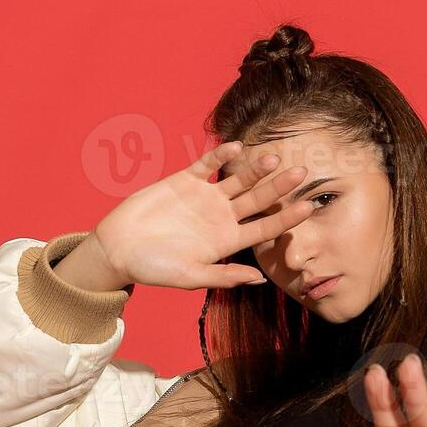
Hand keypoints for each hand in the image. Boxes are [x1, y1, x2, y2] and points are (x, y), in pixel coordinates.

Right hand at [85, 140, 316, 291]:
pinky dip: (220, 155)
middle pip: (257, 200)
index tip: (308, 208)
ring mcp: (204, 198)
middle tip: (302, 173)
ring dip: (255, 169)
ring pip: (236, 180)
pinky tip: (236, 147)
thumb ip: (225, 276)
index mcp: (226, 242)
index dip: (286, 218)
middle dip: (279, 187)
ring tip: (273, 157)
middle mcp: (220, 218)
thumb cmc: (154, 269)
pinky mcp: (184, 181)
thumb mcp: (192, 277)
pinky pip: (206, 164)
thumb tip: (261, 279)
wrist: (119, 248)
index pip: (264, 228)